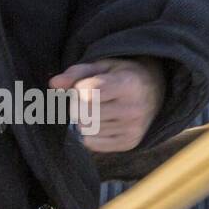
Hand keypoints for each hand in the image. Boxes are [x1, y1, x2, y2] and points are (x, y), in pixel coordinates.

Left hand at [49, 57, 165, 152]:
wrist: (154, 91)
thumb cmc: (121, 75)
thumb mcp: (102, 66)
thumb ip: (76, 73)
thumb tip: (53, 84)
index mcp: (129, 84)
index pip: (88, 94)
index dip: (78, 89)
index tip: (84, 84)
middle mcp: (134, 109)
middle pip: (84, 114)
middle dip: (77, 106)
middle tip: (87, 99)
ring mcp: (133, 129)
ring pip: (86, 130)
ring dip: (83, 119)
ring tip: (98, 108)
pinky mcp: (129, 143)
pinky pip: (92, 143)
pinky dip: (89, 133)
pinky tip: (101, 120)